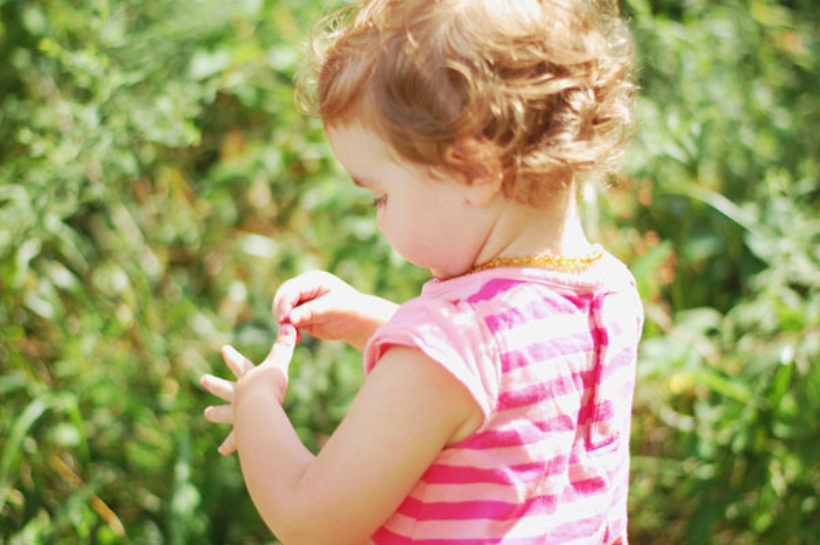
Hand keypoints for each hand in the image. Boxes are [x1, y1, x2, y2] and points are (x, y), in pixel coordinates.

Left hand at [201, 324, 297, 454]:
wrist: (260, 408)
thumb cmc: (270, 384)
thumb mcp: (279, 362)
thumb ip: (284, 346)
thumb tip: (289, 324)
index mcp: (248, 379)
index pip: (238, 364)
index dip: (231, 356)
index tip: (223, 348)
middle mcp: (239, 395)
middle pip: (224, 388)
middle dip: (214, 383)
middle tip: (203, 379)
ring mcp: (238, 413)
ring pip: (225, 413)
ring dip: (216, 413)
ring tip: (206, 414)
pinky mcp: (242, 430)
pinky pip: (234, 439)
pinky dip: (229, 445)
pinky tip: (222, 451)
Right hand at [273, 271, 397, 350]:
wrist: (358, 321)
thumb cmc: (350, 310)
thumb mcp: (333, 308)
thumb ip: (312, 311)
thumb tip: (290, 318)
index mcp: (312, 280)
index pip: (291, 289)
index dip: (285, 304)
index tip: (286, 320)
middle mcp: (303, 289)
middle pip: (282, 298)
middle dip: (281, 313)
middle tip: (286, 329)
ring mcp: (300, 302)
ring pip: (281, 311)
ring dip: (284, 324)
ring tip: (294, 336)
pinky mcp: (300, 316)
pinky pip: (287, 323)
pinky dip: (288, 331)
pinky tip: (297, 340)